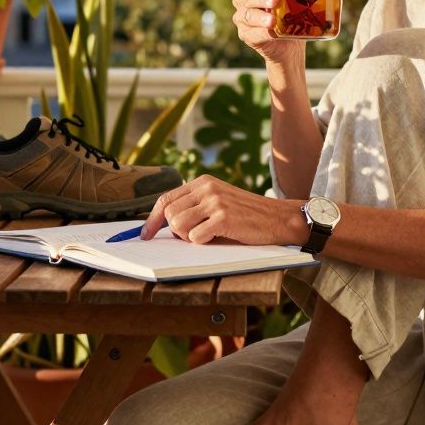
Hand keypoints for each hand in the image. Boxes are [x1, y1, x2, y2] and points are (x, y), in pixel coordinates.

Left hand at [140, 175, 307, 245]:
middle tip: (191, 237)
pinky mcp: (224, 218)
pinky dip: (202, 243)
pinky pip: (195, 237)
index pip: (166, 198)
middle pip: (168, 214)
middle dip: (174, 231)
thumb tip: (165, 224)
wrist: (279, 218)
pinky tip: (218, 238)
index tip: (145, 234)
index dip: (152, 219)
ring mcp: (215, 202)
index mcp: (204, 181)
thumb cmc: (248, 215)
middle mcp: (207, 188)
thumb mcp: (220, 201)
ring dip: (187, 238)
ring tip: (207, 236)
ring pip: (177, 226)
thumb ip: (196, 206)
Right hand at [232, 0, 303, 65]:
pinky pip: (252, 33)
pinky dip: (261, 33)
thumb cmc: (292, 15)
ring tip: (273, 20)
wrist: (290, 45)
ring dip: (260, 17)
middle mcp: (245, 0)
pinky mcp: (247, 35)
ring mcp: (243, 18)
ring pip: (248, 15)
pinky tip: (270, 33)